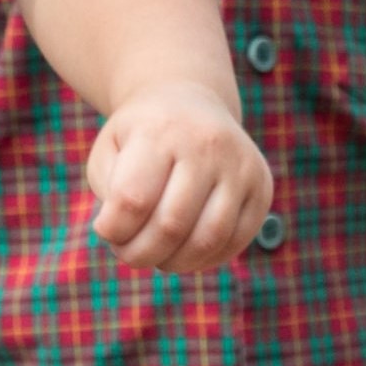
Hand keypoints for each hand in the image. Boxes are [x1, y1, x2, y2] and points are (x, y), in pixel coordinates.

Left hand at [81, 82, 271, 274]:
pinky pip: (235, 241)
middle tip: (128, 254)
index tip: (105, 229)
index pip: (134, 199)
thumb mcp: (110, 150)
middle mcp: (207, 143)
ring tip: (157, 257)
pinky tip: (185, 252)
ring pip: (207, 239)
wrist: (191, 102)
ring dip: (175, 262)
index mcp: (160, 130)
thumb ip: (108, 190)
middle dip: (141, 253)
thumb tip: (121, 232)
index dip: (114, 229)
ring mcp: (240, 165)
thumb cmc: (141, 137)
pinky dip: (206, 259)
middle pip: (171, 225)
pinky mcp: (261, 186)